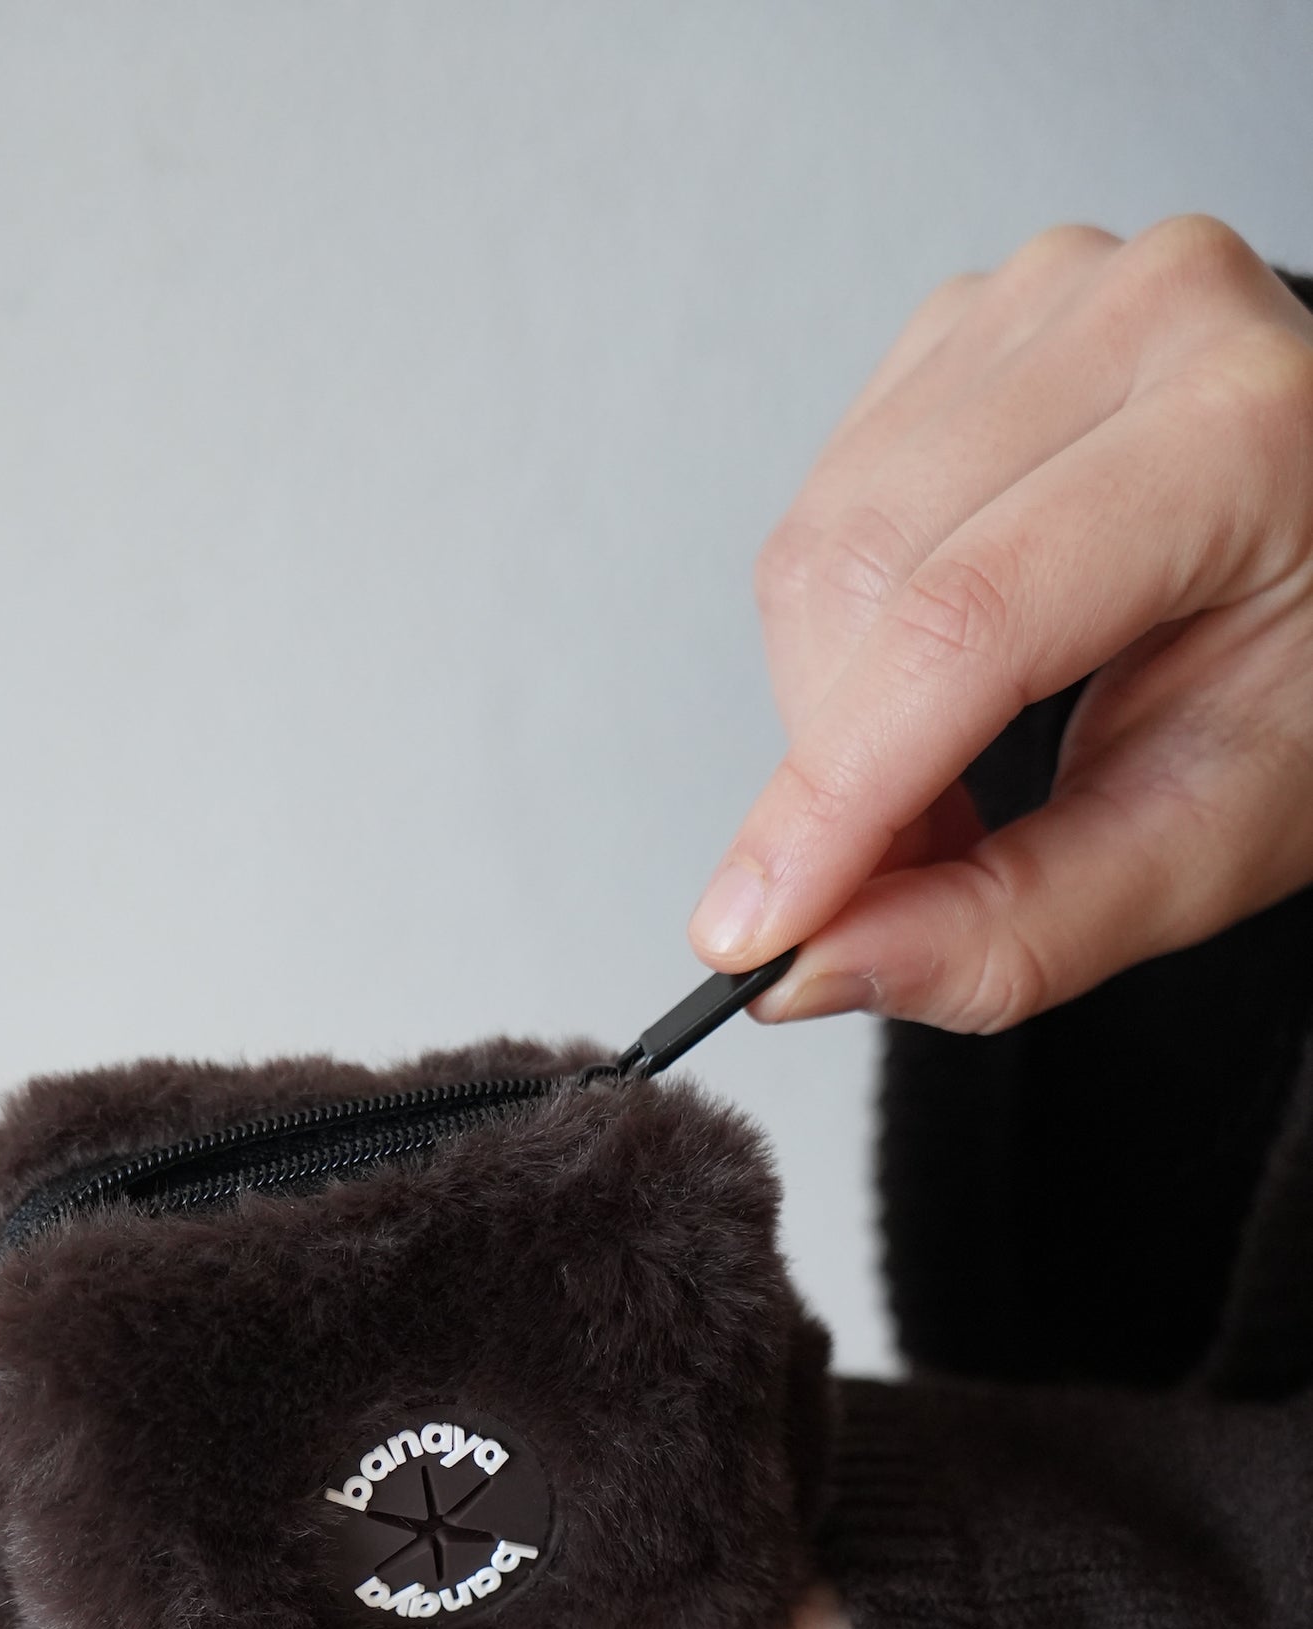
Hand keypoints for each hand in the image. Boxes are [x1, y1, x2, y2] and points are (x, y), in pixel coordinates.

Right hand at [689, 216, 1312, 1030]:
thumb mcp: (1205, 847)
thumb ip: (1015, 929)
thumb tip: (812, 965)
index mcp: (1246, 433)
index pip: (969, 621)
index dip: (836, 795)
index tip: (750, 932)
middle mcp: (1144, 318)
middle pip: (864, 579)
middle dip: (838, 768)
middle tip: (905, 876)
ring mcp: (1047, 295)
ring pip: (817, 550)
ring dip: (834, 711)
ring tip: (944, 778)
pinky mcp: (968, 322)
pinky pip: (824, 508)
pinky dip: (843, 637)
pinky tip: (935, 673)